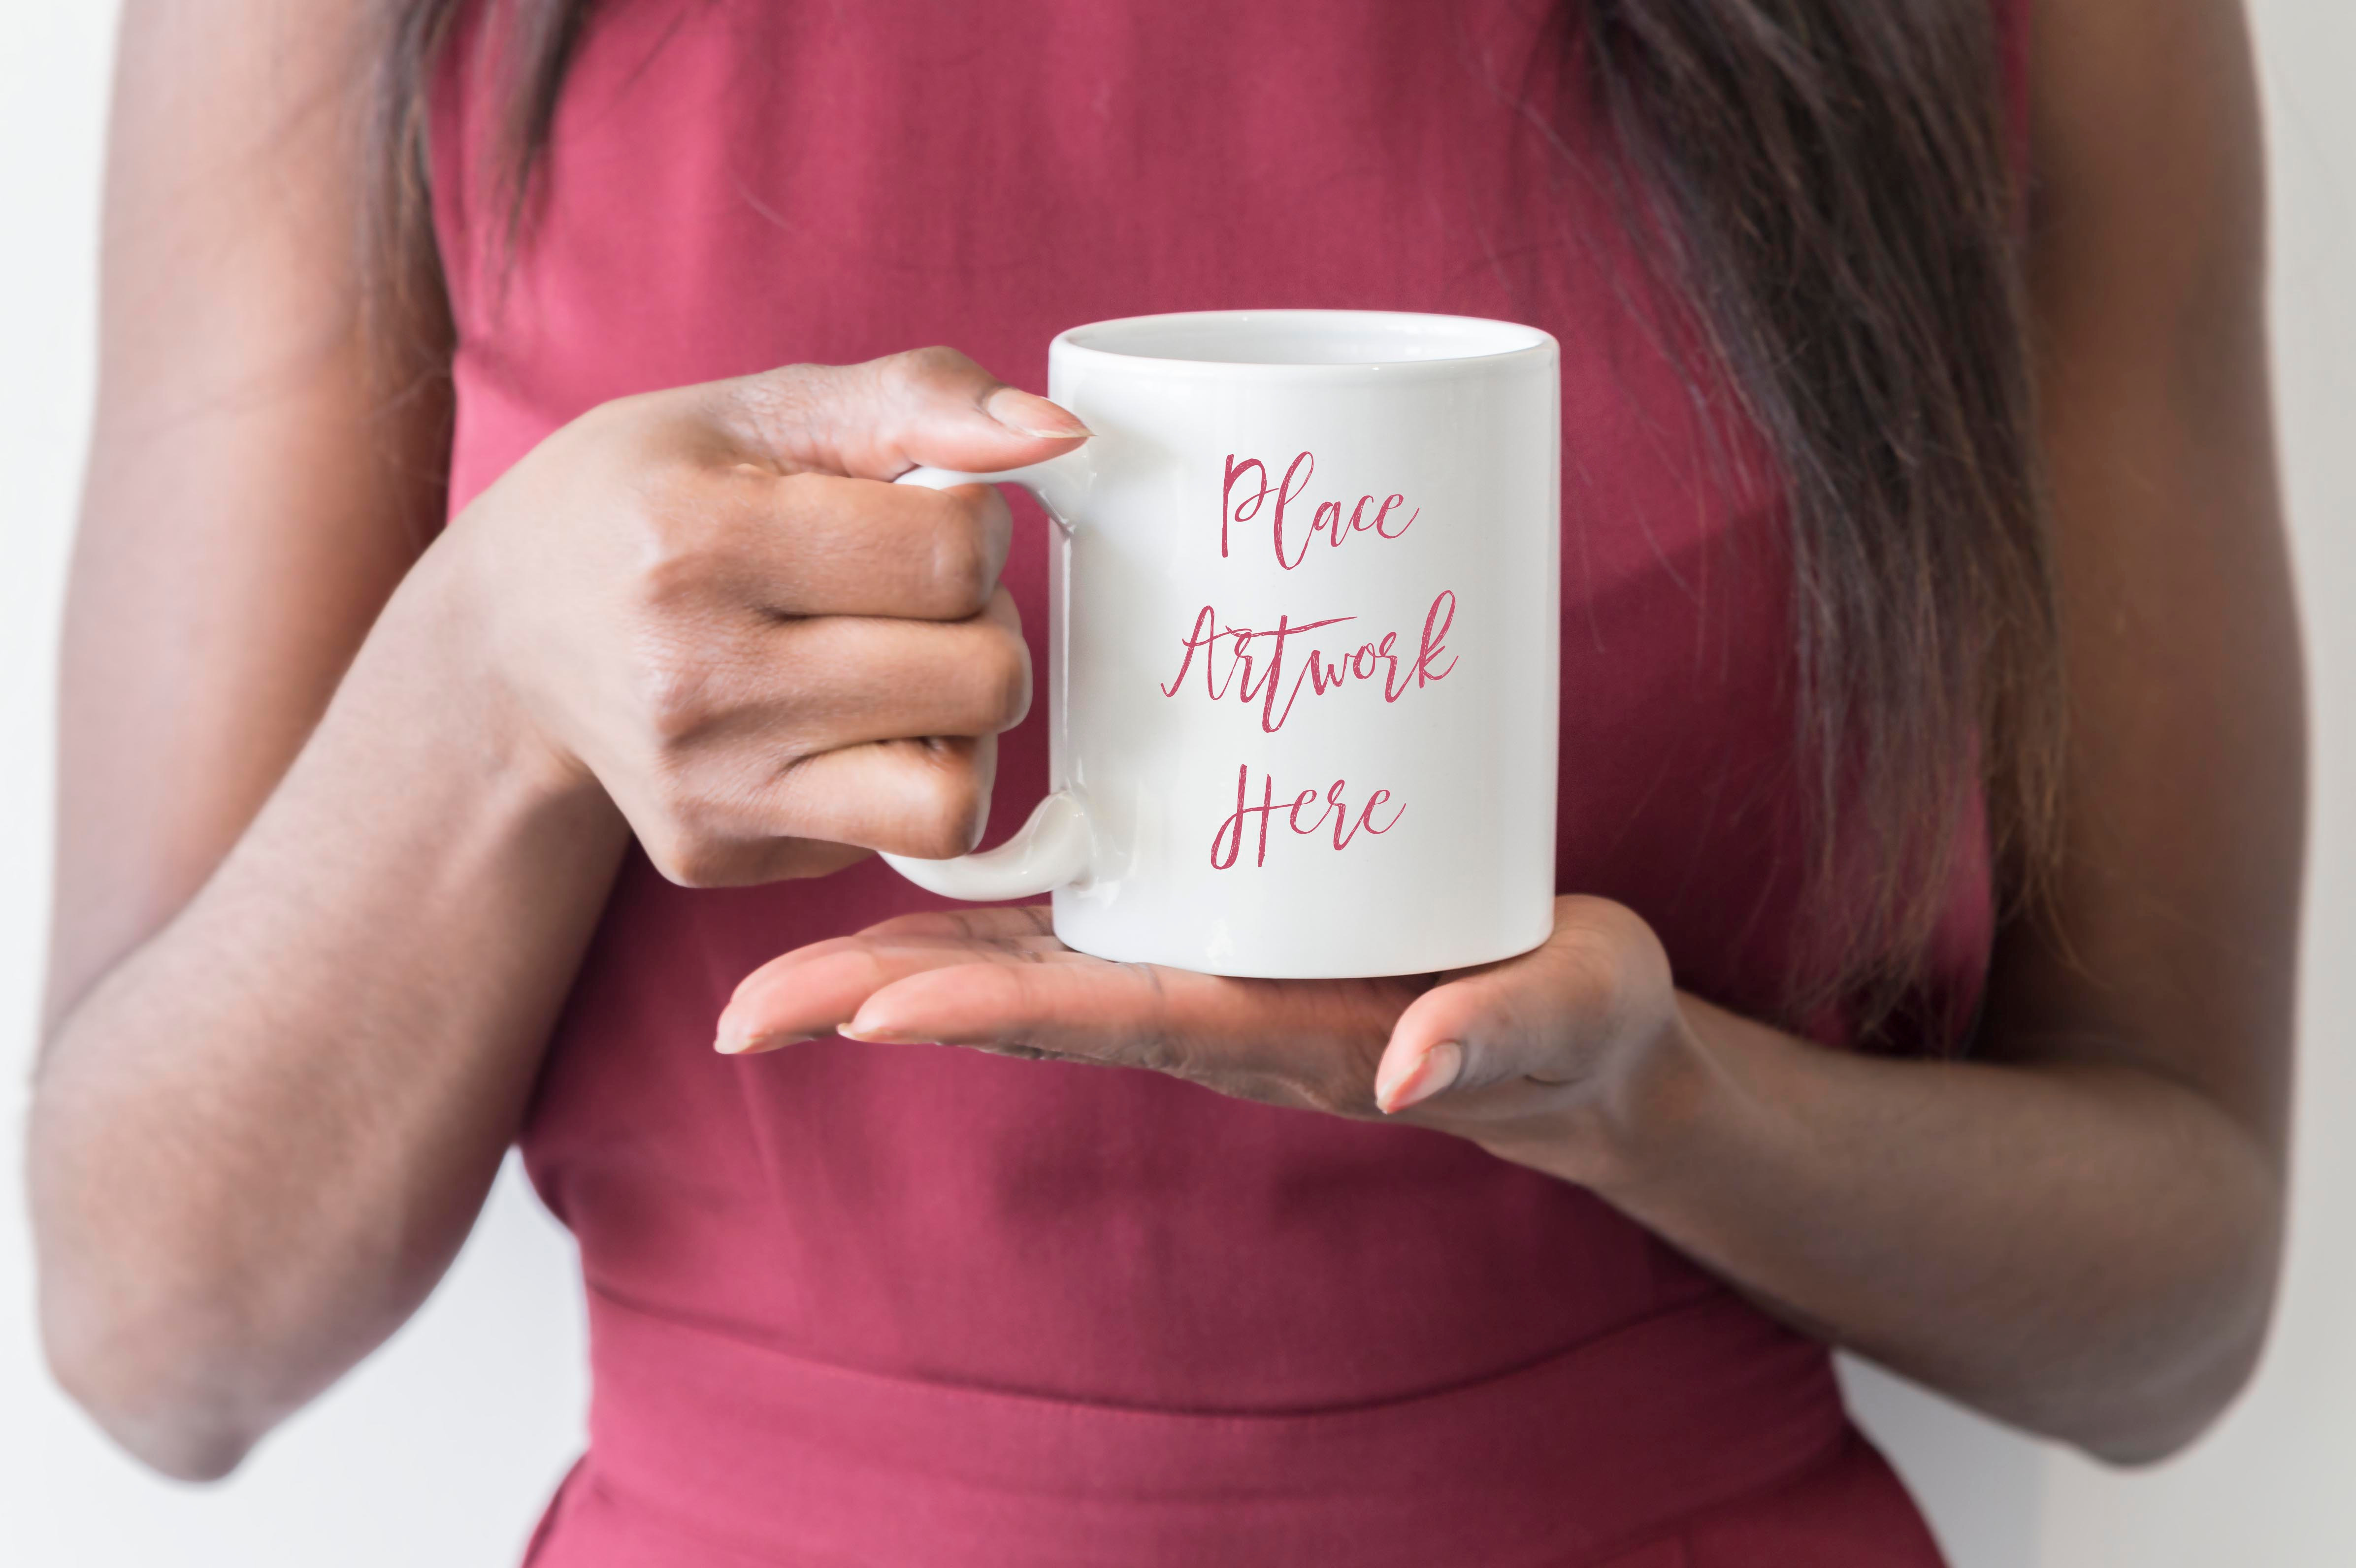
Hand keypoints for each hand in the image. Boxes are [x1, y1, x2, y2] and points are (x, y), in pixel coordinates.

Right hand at [436, 347, 1088, 882]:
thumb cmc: (650, 497)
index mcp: (700, 541)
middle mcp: (694, 681)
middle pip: (982, 681)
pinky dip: (894, 776)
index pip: (954, 555)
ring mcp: (704, 787)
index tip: (914, 516)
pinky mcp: (716, 855)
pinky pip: (896, 841)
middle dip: (981, 627)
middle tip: (913, 599)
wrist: (509, 631)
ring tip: (895, 669)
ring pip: (955, 797)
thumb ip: (920, 400)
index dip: (971, 525)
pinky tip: (828, 720)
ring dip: (959, 728)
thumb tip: (1060, 435)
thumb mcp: (765, 408)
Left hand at [715, 894, 1700, 1183]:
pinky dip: (980, 916)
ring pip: (1026, 966)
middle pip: (1022, 1003)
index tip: (870, 1008)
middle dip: (886, 1006)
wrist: (1571, 1038)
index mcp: (1269, 1026)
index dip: (985, 1009)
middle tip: (745, 1015)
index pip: (1104, 1014)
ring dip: (900, 965)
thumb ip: (1499, 1031)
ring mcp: (1201, 967)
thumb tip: (1413, 1073)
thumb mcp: (1561, 1019)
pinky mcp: (1217, 922)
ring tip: (771, 970)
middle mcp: (1207, 1003)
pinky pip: (1076, 923)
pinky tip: (908, 876)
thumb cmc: (1566, 1030)